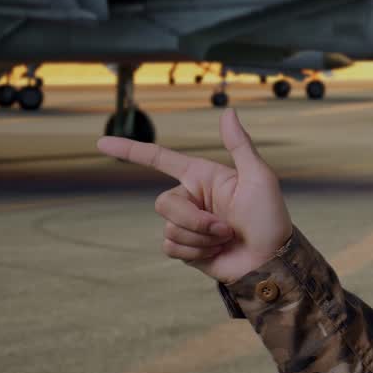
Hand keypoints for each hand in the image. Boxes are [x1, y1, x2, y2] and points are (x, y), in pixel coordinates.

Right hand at [96, 108, 292, 282]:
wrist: (271, 261)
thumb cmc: (270, 218)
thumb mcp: (259, 177)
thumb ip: (239, 145)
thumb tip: (227, 111)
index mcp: (204, 177)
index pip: (161, 159)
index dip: (130, 150)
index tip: (101, 142)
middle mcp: (192, 198)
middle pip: (164, 203)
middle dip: (194, 219)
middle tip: (226, 228)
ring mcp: (188, 224)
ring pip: (168, 227)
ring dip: (199, 238)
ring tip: (226, 239)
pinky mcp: (186, 248)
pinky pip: (170, 246)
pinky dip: (194, 251)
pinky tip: (216, 252)